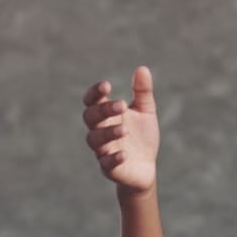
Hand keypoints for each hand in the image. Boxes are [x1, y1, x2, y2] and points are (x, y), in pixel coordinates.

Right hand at [82, 66, 159, 193]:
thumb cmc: (141, 137)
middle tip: (122, 105)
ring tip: (125, 130)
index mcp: (106, 115)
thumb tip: (142, 68)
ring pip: (94, 139)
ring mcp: (103, 150)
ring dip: (108, 133)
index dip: (95, 92)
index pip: (92, 101)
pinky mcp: (109, 168)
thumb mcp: (146, 112)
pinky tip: (124, 154)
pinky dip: (113, 158)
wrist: (146, 167)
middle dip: (103, 110)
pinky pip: (106, 163)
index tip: (107, 85)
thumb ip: (142, 92)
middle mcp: (100, 130)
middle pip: (90, 117)